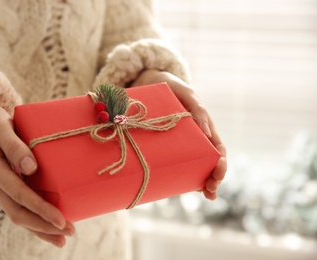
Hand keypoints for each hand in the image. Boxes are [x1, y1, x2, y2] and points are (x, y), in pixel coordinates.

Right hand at [0, 103, 74, 246]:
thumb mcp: (1, 127)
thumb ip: (14, 146)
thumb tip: (31, 168)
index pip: (19, 195)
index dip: (41, 209)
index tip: (60, 219)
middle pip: (19, 213)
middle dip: (44, 225)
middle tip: (70, 231)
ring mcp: (0, 188)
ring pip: (19, 215)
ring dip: (40, 229)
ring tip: (62, 239)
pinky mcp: (7, 187)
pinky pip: (20, 208)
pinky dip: (34, 220)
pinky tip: (49, 227)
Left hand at [131, 70, 226, 199]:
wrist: (150, 84)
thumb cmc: (172, 88)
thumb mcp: (186, 94)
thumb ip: (197, 109)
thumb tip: (207, 133)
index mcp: (204, 127)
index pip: (218, 148)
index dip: (221, 162)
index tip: (219, 170)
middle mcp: (196, 140)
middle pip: (210, 162)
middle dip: (215, 178)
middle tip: (211, 190)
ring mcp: (182, 146)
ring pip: (196, 167)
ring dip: (203, 182)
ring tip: (206, 194)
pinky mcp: (168, 148)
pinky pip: (177, 165)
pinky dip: (183, 178)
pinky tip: (185, 188)